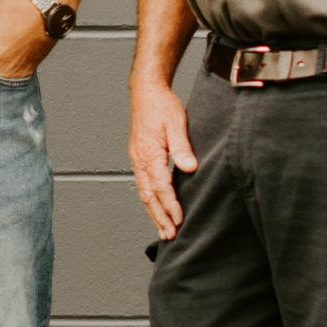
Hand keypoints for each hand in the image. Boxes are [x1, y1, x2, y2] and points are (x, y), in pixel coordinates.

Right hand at [129, 78, 197, 239]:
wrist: (145, 91)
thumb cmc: (161, 105)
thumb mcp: (176, 123)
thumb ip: (182, 147)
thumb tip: (189, 168)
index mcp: (148, 154)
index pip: (161, 186)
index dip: (170, 205)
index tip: (180, 219)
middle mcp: (139, 160)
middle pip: (149, 196)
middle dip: (159, 217)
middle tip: (169, 235)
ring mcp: (137, 160)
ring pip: (143, 193)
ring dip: (153, 213)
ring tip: (163, 230)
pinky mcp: (139, 158)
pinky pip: (142, 185)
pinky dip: (149, 201)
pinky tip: (155, 208)